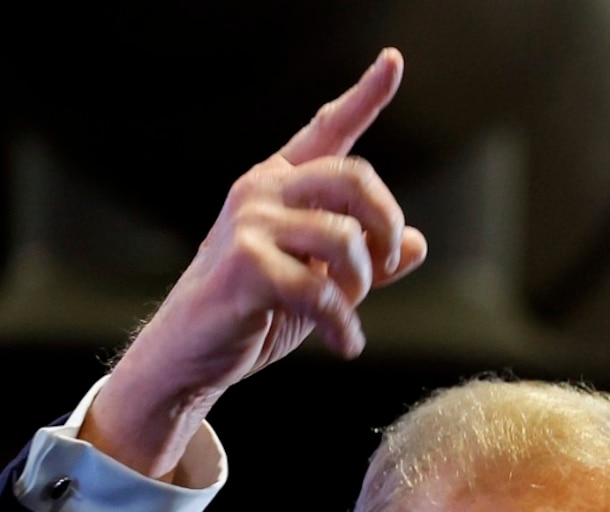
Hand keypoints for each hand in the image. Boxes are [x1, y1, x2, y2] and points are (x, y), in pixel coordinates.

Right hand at [85, 49, 431, 480]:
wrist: (192, 353)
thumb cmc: (253, 311)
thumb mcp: (318, 282)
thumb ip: (365, 260)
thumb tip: (417, 244)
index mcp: (279, 182)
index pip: (328, 129)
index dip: (365, 95)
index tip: (394, 61)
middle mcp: (263, 189)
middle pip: (355, 178)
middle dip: (385, 224)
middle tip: (388, 263)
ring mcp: (251, 224)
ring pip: (344, 238)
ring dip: (361, 284)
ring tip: (348, 314)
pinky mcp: (247, 266)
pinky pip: (322, 291)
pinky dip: (344, 326)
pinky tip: (345, 345)